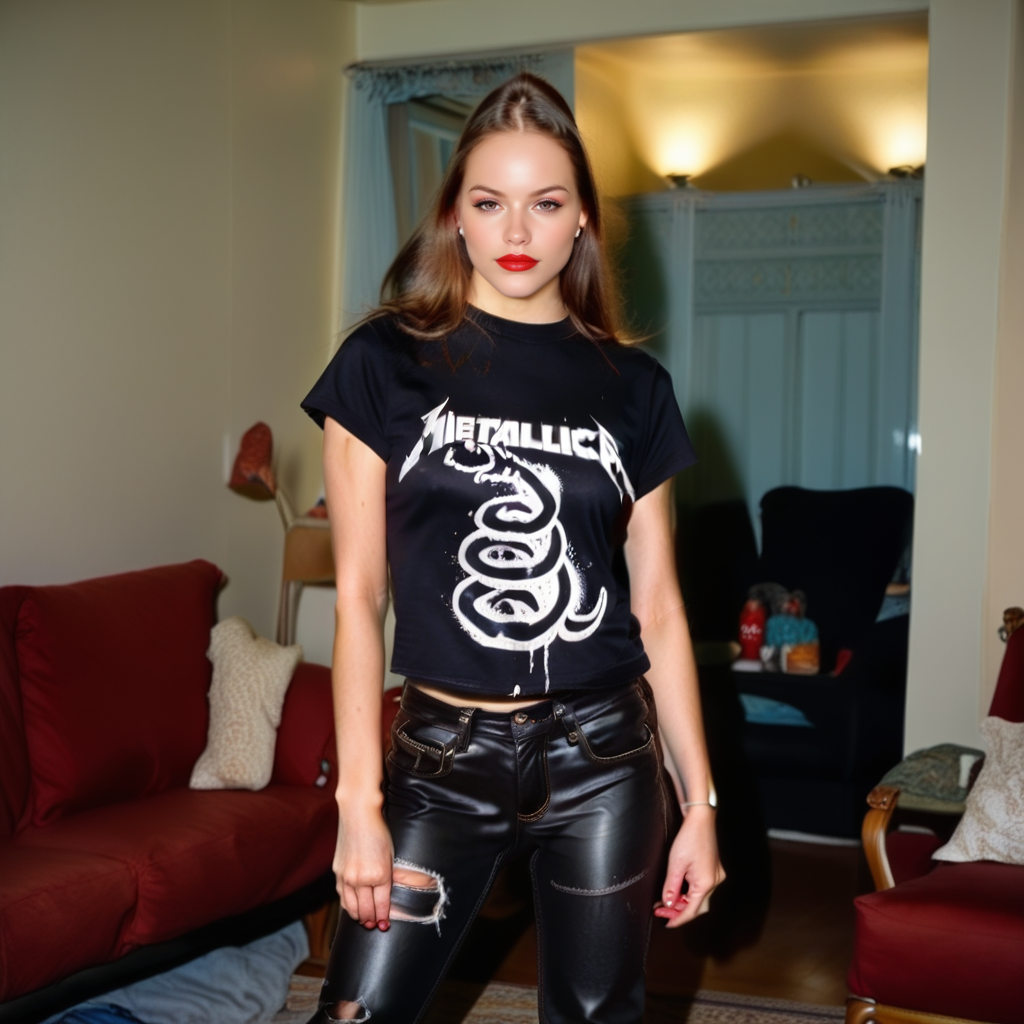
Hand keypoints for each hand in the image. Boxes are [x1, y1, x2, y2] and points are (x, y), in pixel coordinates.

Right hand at [334, 806, 393, 931]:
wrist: (358, 813)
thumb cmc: (379, 831)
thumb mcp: (391, 855)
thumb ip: (389, 877)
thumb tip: (387, 896)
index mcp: (379, 875)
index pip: (381, 905)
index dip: (383, 918)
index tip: (384, 925)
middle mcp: (361, 879)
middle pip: (365, 910)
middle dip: (371, 920)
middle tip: (374, 925)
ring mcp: (347, 876)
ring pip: (351, 907)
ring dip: (358, 916)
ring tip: (364, 920)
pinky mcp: (337, 871)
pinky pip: (342, 895)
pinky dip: (347, 905)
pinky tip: (352, 907)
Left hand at [654, 805, 724, 927]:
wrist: (701, 820)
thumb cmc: (689, 838)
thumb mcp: (675, 864)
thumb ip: (671, 887)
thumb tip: (669, 904)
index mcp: (705, 883)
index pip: (691, 910)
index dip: (678, 919)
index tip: (666, 923)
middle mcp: (714, 882)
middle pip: (697, 906)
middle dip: (679, 911)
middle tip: (662, 911)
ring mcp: (716, 876)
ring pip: (700, 898)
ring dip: (684, 902)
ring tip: (666, 902)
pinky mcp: (714, 871)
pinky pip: (702, 888)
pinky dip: (690, 893)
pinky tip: (678, 891)